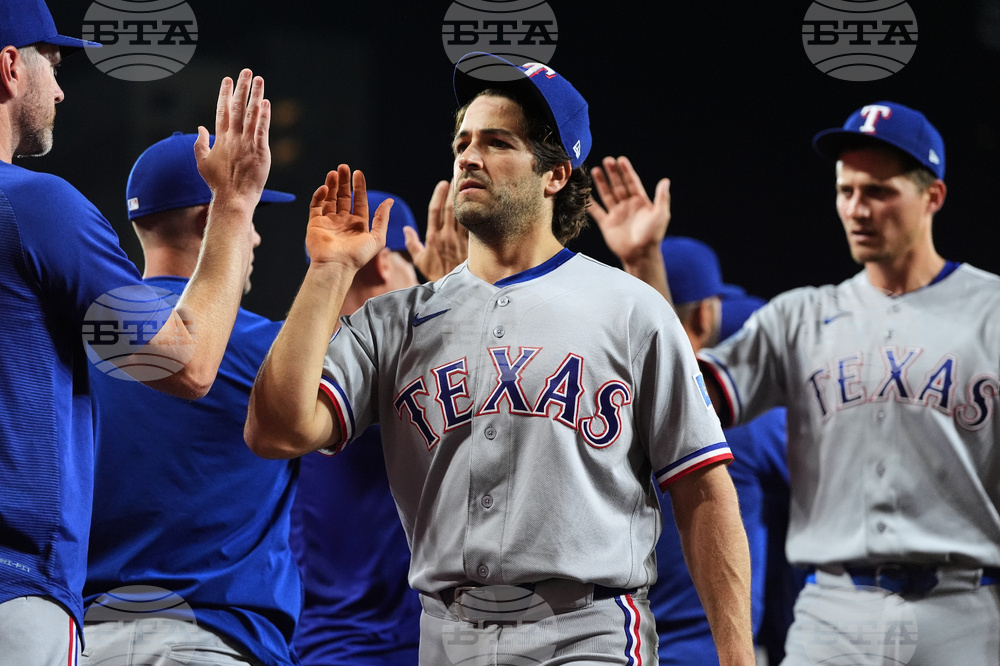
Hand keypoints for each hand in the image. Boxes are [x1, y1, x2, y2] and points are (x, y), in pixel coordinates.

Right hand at [194, 69, 270, 207]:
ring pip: (252, 114)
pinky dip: (264, 116)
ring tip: (259, 79)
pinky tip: (266, 102)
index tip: (227, 80)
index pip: (222, 111)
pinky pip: (262, 129)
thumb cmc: (218, 183)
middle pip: (238, 107)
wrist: (232, 198)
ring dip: (256, 95)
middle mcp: (233, 137)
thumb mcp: (202, 162)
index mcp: (220, 139)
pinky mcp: (260, 151)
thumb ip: (200, 144)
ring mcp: (247, 143)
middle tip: (246, 71)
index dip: (225, 94)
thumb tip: (200, 128)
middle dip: (242, 88)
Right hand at [305, 165, 392, 271]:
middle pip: (343, 197)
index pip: (358, 201)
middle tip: (343, 167)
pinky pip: (316, 206)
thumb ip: (382, 218)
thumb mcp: (377, 237)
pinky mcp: (315, 224)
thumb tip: (389, 201)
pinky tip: (325, 188)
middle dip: (344, 182)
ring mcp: (328, 222)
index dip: (358, 186)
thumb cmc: (358, 255)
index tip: (358, 173)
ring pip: (329, 199)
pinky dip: (319, 196)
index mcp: (358, 225)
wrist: (336, 266)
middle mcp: (343, 222)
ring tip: (334, 173)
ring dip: (331, 185)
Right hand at [405, 179, 468, 280]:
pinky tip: (481, 202)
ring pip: (463, 215)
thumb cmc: (437, 274)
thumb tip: (406, 229)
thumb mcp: (420, 260)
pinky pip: (474, 226)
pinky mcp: (471, 245)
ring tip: (471, 184)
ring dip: (467, 198)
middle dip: (455, 190)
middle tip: (459, 176)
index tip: (443, 183)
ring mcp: (460, 240)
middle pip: (451, 208)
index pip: (435, 211)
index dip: (438, 195)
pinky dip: (477, 213)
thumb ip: (412, 243)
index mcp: (433, 238)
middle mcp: (447, 236)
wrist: (455, 289)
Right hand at [589, 156, 670, 265]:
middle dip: (613, 173)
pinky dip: (591, 204)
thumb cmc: (653, 235)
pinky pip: (597, 211)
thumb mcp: (661, 214)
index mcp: (640, 202)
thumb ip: (662, 197)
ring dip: (601, 183)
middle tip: (607, 160)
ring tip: (595, 170)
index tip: (621, 160)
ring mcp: (616, 214)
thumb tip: (665, 180)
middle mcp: (627, 206)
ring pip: (607, 195)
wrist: (640, 254)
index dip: (627, 171)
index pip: (632, 182)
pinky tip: (585, 194)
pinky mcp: (607, 224)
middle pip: (618, 186)